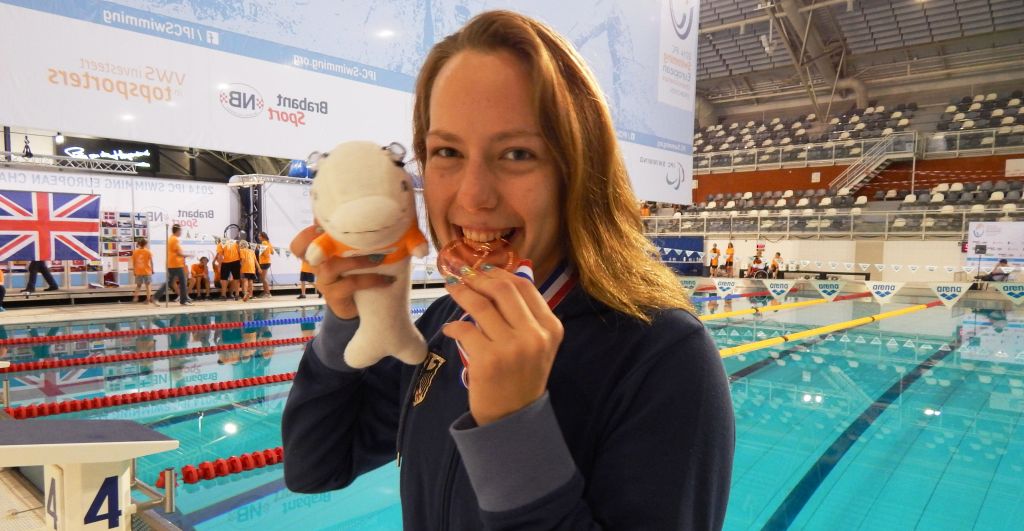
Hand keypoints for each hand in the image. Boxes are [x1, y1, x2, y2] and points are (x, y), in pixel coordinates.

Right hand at [290, 225, 395, 318]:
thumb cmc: (356, 276)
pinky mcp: (334, 297)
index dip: (308, 232)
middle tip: (346, 234)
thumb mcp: (352, 257)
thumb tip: (374, 221)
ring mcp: (323, 282)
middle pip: (303, 250)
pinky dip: (371, 279)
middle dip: (320, 239)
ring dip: (357, 260)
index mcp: (318, 254)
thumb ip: (353, 242)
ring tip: (378, 258)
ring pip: (330, 266)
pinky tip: (387, 279)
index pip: (300, 242)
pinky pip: (350, 285)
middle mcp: (316, 267)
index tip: (324, 224)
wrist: (359, 308)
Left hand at [441, 266, 563, 425]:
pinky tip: (451, 329)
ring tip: (452, 290)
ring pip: (481, 305)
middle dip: (479, 278)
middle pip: (503, 289)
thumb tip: (496, 279)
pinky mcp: (488, 360)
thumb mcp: (536, 344)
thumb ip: (524, 315)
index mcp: (550, 327)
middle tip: (464, 277)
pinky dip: (453, 327)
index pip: (524, 286)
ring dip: (462, 293)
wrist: (512, 417)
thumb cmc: (521, 377)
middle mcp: (535, 335)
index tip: (483, 271)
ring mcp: (512, 347)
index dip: (499, 274)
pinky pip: (465, 329)